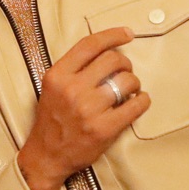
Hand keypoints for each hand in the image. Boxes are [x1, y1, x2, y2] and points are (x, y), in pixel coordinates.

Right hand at [16, 27, 148, 189]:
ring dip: (134, 83)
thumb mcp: (52, 87)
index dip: (113, 35)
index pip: (90, 45)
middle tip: (125, 71)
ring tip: (129, 90)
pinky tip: (137, 101)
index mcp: (57, 76)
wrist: (46, 156)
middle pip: (113, 59)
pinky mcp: (104, 128)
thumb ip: (73, 69)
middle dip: (125, 63)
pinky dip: (142, 100)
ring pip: (127, 81)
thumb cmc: (52, 120)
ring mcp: (88, 110)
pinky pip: (136, 105)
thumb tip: (107, 51)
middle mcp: (72, 90)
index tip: (127, 34)